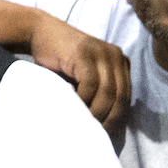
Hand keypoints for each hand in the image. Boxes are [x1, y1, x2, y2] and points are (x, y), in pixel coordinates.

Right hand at [29, 12, 130, 134]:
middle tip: (96, 134)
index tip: (107, 134)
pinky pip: (90, 83)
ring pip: (107, 92)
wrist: (40, 33)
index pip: (126, 97)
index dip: (119, 118)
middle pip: (120, 96)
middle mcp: (116, 56)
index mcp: (120, 62)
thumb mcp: (85, 77)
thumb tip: (104, 125)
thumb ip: (98, 92)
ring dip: (96, 112)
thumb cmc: (61, 61)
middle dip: (109, 119)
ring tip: (84, 123)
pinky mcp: (85, 53)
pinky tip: (74, 106)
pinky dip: (83, 99)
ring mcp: (101, 53)